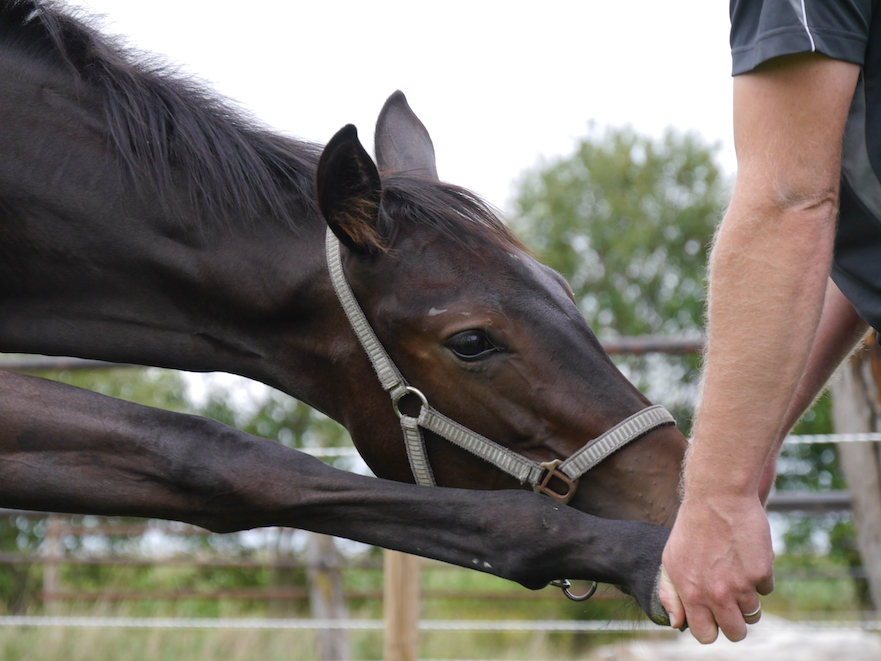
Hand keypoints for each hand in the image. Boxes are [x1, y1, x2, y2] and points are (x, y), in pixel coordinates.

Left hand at [659, 493, 773, 642]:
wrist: (717, 497)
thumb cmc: (691, 527)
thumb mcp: (670, 560)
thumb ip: (671, 594)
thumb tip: (676, 624)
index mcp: (691, 593)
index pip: (706, 635)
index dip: (711, 628)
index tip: (714, 617)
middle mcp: (715, 594)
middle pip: (736, 633)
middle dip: (736, 621)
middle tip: (731, 601)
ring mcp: (740, 586)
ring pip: (754, 614)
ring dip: (748, 598)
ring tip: (736, 572)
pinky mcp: (761, 573)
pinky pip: (766, 589)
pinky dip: (760, 577)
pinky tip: (746, 556)